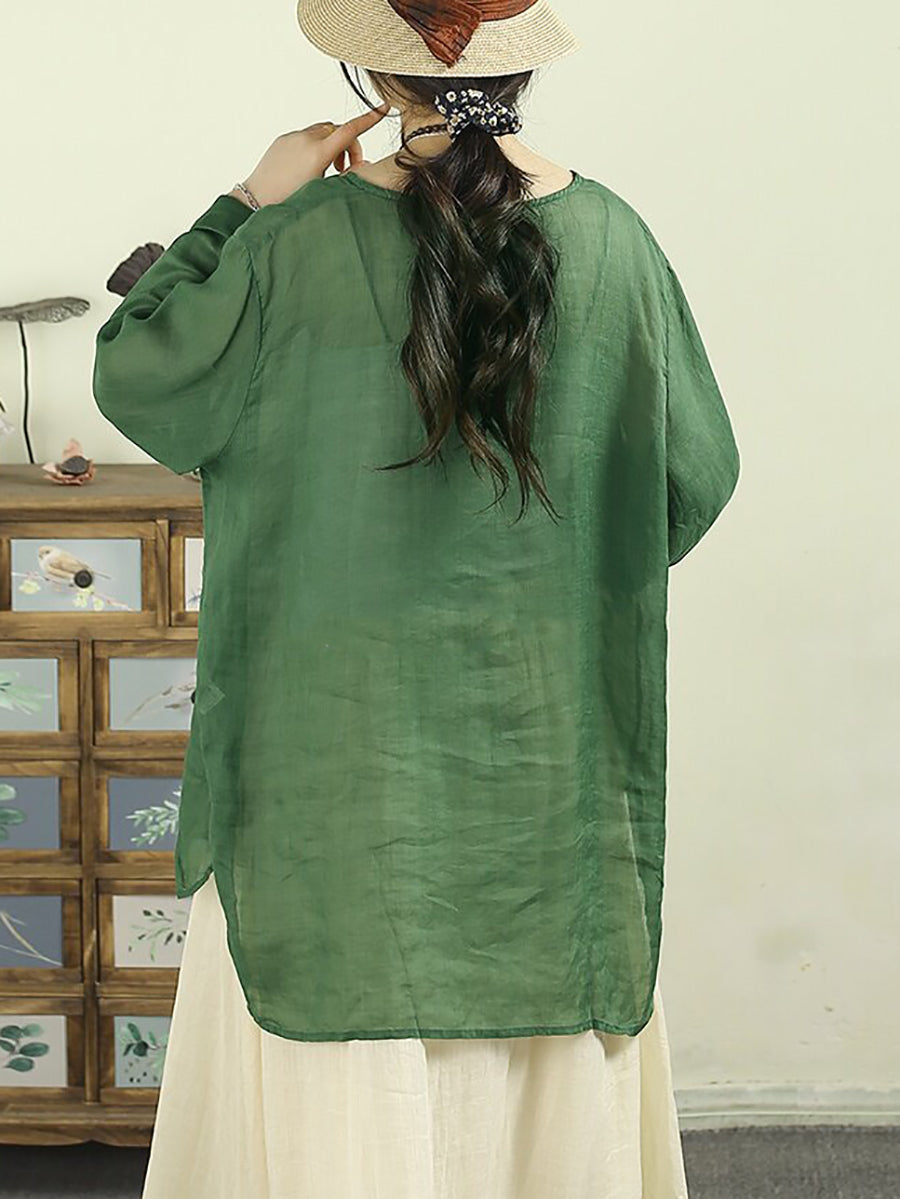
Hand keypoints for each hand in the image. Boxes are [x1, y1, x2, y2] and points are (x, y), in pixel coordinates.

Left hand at [234, 104, 390, 207]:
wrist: (254, 201)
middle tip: (348, 170)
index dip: (369, 119)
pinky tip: (309, 168)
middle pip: (338, 130)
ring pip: (322, 131)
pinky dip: (315, 146)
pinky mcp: (282, 140)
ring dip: (332, 145)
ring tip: (330, 171)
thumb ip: (345, 177)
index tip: (383, 108)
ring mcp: (292, 137)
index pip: (350, 130)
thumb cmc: (289, 202)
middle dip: (348, 145)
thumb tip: (361, 167)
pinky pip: (305, 136)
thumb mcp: (322, 190)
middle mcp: (306, 139)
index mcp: (318, 153)